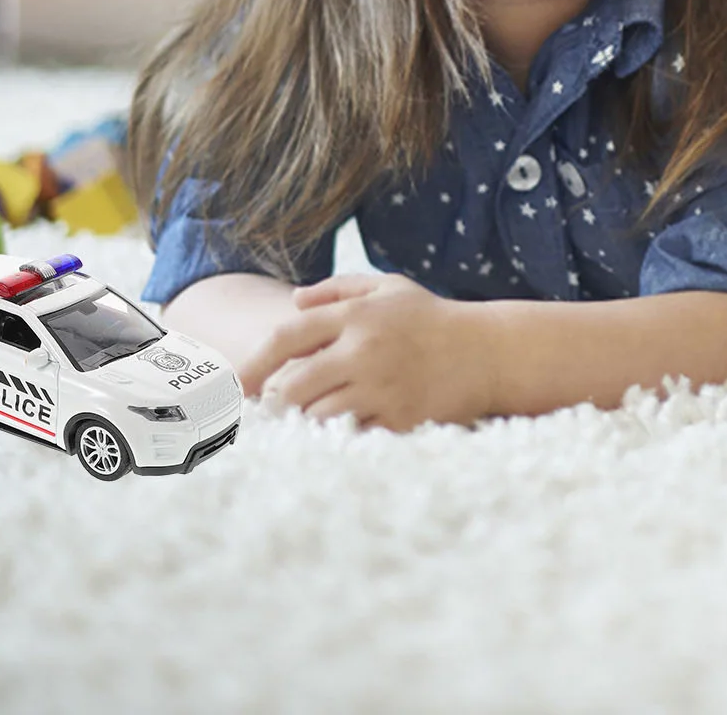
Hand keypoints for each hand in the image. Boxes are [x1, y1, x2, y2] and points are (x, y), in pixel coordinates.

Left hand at [238, 273, 499, 432]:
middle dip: (274, 403)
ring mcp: (383, 387)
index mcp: (357, 315)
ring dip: (303, 423)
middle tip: (265, 413)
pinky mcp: (401, 419)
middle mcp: (365, 350)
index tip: (237, 383)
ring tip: (297, 425)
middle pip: (295, 385)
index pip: (288, 337)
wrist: (488, 352)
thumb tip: (295, 302)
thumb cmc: (432, 319)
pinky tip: (332, 437)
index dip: (254, 363)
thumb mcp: (388, 288)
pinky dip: (337, 439)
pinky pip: (353, 436)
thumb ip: (338, 290)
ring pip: (320, 416)